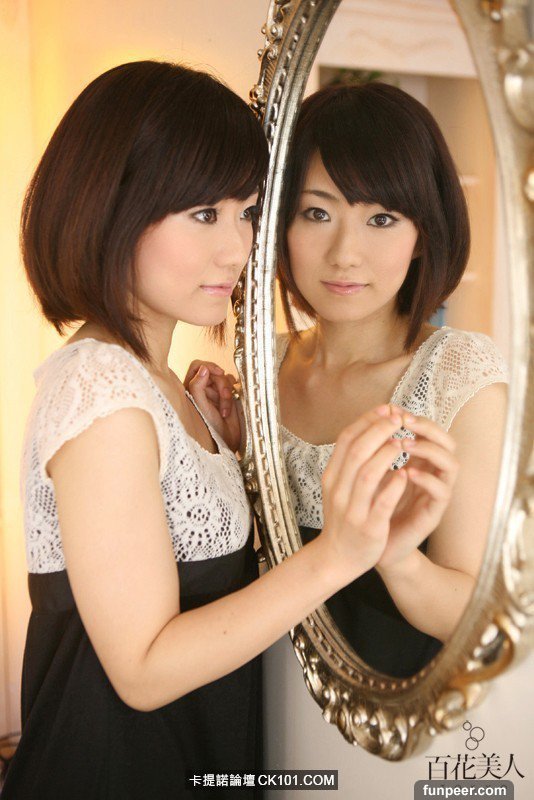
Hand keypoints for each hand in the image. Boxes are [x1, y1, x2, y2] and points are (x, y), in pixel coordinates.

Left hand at [184, 360, 241, 452]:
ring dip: (227, 393)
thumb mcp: (200, 406)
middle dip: (221, 384)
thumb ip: (197, 386)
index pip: (197, 366)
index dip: (209, 366)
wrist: (226, 441)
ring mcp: (215, 392)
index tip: (219, 373)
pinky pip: (232, 385)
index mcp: (191, 389)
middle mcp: (202, 389)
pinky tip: (230, 408)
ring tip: (226, 410)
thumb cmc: (209, 428)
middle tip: (224, 397)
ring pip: (224, 378)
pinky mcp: (227, 396)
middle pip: (213, 372)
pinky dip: (233, 394)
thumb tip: (203, 368)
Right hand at [317, 404, 408, 584]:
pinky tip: (406, 474)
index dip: (366, 420)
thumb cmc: (343, 518)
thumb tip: (371, 428)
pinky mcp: (369, 528)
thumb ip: (352, 461)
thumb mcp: (339, 486)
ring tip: (402, 442)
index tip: (386, 408)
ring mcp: (352, 509)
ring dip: (386, 455)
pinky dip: (393, 486)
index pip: (346, 439)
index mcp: (332, 476)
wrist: (336, 558)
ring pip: (367, 475)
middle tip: (398, 418)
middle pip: (356, 452)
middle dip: (378, 431)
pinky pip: (381, 503)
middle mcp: (338, 490)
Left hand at [376, 415, 458, 572]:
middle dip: (428, 428)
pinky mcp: (433, 513)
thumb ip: (376, 449)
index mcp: (420, 462)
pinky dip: (426, 479)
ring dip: (428, 450)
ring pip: (451, 464)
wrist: (372, 546)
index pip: (430, 432)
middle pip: (448, 442)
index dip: (414, 418)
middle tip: (404, 421)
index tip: (392, 410)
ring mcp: (436, 494)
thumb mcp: (371, 472)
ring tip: (404, 445)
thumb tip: (374, 416)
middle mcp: (432, 475)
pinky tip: (406, 472)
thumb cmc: (373, 506)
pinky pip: (441, 492)